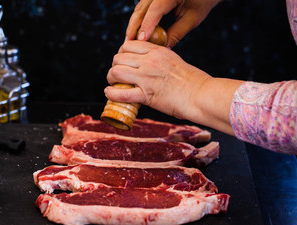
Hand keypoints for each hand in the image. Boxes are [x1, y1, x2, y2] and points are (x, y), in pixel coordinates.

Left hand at [105, 40, 243, 134]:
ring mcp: (146, 78)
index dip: (121, 54)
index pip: (128, 45)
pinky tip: (109, 93)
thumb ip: (159, 60)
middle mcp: (149, 61)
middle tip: (116, 75)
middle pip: (118, 58)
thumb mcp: (173, 61)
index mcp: (157, 51)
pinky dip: (111, 94)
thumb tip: (148, 65)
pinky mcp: (146, 95)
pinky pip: (121, 93)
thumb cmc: (192, 81)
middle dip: (114, 66)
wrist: (201, 95)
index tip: (122, 62)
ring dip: (110, 78)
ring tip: (112, 84)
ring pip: (115, 72)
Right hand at [126, 0, 221, 47]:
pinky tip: (136, 34)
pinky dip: (138, 22)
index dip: (147, 25)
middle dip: (133, 27)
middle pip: (141, 9)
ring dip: (133, 26)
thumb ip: (176, 33)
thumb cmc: (203, 2)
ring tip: (129, 42)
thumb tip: (163, 49)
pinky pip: (142, 9)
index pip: (155, 9)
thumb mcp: (192, 19)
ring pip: (139, 9)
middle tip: (128, 44)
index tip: (141, 40)